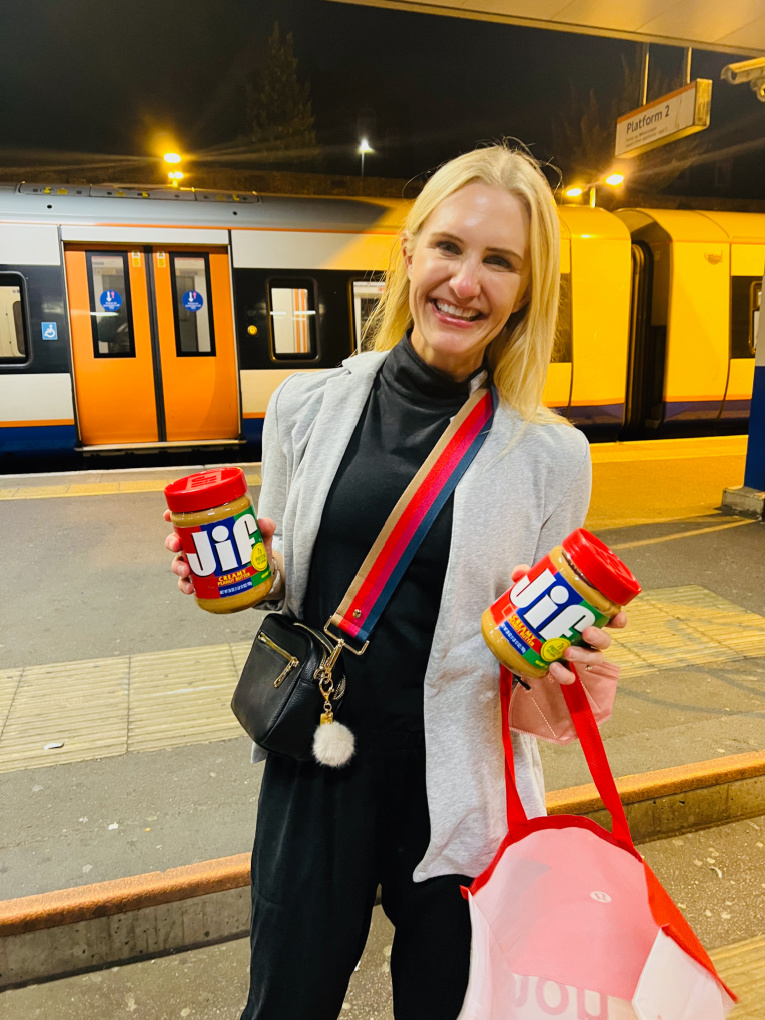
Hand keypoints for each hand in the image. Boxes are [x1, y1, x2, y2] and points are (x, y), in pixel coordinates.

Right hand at [163, 511, 278, 595]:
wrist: (263, 575)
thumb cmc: (256, 551)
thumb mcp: (260, 537)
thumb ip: (264, 528)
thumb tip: (264, 523)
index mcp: (209, 530)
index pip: (187, 519)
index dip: (173, 515)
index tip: (168, 516)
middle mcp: (200, 546)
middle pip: (178, 541)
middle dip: (172, 542)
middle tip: (176, 545)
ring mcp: (199, 564)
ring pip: (180, 562)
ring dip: (178, 566)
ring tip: (185, 571)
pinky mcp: (203, 582)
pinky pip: (188, 583)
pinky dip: (186, 586)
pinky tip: (190, 588)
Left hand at [509, 564, 627, 686]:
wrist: (515, 638)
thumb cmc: (534, 611)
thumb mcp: (531, 593)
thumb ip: (527, 580)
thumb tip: (520, 572)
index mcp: (585, 617)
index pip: (610, 617)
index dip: (619, 618)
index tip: (618, 616)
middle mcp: (585, 637)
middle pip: (604, 641)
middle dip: (600, 637)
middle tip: (587, 632)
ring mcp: (575, 654)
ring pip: (591, 659)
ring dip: (583, 656)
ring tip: (568, 652)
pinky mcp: (560, 667)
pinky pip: (568, 675)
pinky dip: (563, 674)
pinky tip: (553, 667)